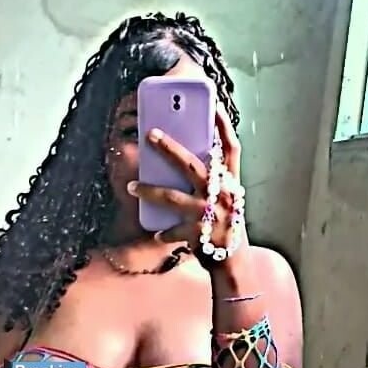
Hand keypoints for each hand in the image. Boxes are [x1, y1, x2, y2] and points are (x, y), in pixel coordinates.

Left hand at [130, 102, 248, 263]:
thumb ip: (215, 182)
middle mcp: (222, 196)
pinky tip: (156, 233)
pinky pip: (173, 230)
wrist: (235, 262)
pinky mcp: (198, 234)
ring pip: (172, 197)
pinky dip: (164, 232)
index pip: (231, 149)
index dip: (223, 126)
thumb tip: (189, 160)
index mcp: (232, 184)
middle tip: (151, 133)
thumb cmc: (227, 227)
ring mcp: (209, 215)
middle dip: (170, 148)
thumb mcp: (228, 200)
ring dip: (149, 191)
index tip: (213, 104)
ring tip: (132, 186)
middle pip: (192, 165)